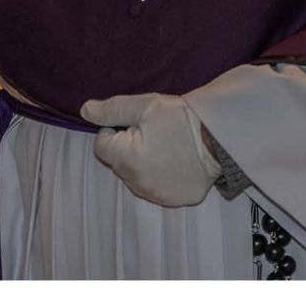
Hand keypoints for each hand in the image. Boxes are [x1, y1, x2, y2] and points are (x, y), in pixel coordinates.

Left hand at [80, 93, 219, 206]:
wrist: (221, 138)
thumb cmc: (181, 118)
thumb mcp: (146, 106)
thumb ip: (112, 109)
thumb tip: (84, 111)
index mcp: (126, 159)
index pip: (101, 146)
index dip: (113, 130)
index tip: (134, 122)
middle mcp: (137, 183)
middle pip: (118, 163)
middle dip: (127, 147)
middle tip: (152, 131)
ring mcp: (156, 195)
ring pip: (136, 177)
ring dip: (142, 164)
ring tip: (165, 146)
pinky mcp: (174, 200)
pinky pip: (156, 188)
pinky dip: (160, 176)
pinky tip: (176, 161)